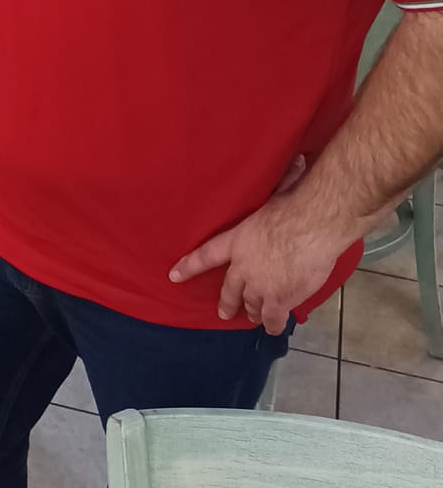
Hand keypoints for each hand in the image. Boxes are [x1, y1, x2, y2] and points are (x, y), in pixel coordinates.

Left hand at [169, 180, 350, 332]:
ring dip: (252, 311)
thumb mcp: (277, 195)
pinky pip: (272, 318)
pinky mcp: (280, 300)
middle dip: (227, 303)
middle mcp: (243, 267)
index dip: (189, 266)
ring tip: (252, 316)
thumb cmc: (294, 205)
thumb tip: (295, 161)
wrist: (313, 226)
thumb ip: (278, 189)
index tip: (173, 276)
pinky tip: (273, 326)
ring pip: (251, 306)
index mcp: (237, 241)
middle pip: (230, 290)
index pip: (206, 255)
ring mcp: (260, 287)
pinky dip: (273, 323)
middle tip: (223, 312)